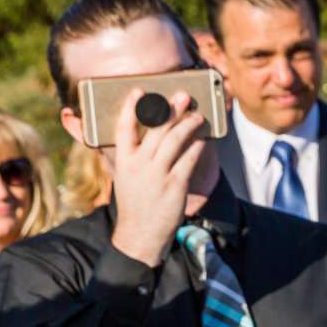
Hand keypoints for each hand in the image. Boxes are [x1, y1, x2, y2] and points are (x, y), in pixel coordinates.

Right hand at [106, 85, 207, 267]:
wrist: (141, 234)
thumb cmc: (134, 202)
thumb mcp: (123, 177)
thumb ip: (128, 155)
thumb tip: (137, 135)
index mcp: (122, 161)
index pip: (123, 128)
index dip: (131, 108)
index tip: (139, 92)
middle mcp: (139, 165)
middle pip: (156, 129)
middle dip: (171, 110)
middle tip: (183, 96)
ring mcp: (157, 175)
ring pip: (175, 140)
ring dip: (188, 124)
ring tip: (197, 115)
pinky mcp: (175, 184)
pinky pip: (190, 158)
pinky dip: (197, 144)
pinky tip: (203, 137)